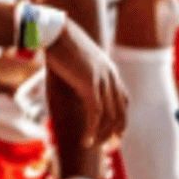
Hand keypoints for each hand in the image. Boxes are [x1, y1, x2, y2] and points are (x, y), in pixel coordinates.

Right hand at [43, 25, 127, 146]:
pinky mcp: (90, 84)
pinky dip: (93, 130)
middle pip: (121, 112)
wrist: (54, 31)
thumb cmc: (60, 44)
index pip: (123, 101)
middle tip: (107, 148)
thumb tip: (76, 82)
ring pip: (110, 116)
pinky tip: (86, 140)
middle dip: (116, 133)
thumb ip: (82, 72)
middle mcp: (111, 77)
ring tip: (93, 146)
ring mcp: (102, 80)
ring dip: (103, 135)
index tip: (112, 134)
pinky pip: (96, 114)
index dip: (120, 120)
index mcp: (110, 71)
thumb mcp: (77, 60)